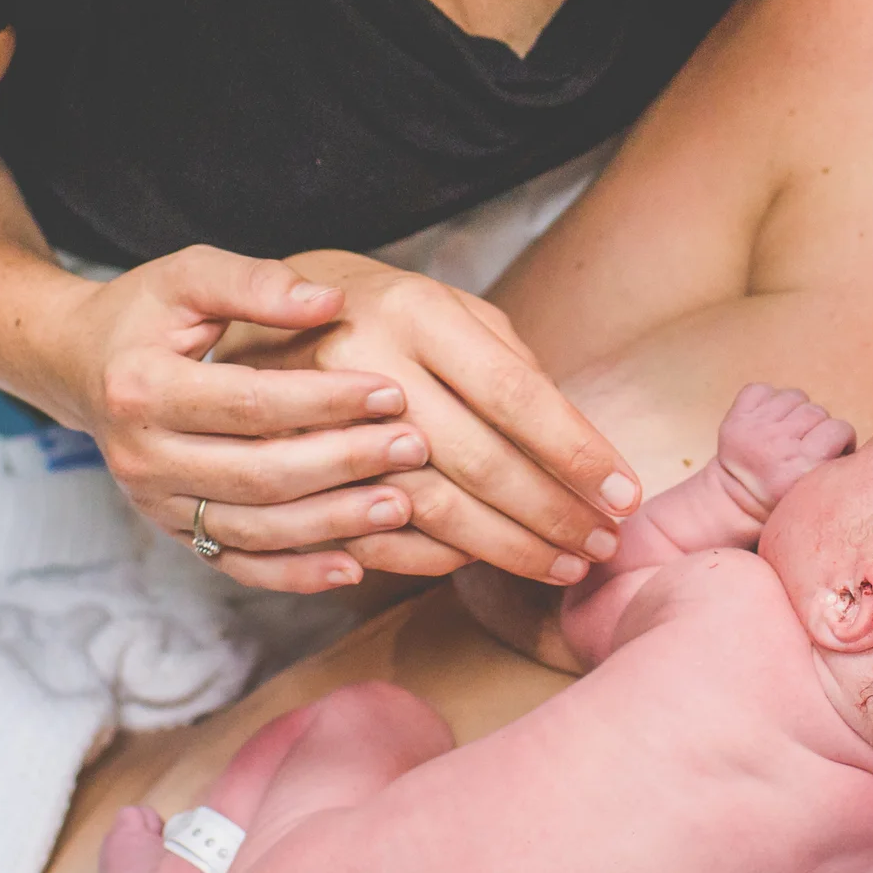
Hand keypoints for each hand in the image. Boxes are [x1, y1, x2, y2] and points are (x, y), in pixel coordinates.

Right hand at [43, 245, 439, 592]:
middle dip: (344, 463)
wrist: (80, 366)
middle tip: (413, 446)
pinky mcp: (172, 533)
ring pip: (255, 529)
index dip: (325, 401)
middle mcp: (142, 457)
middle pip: (258, 474)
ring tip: (403, 505)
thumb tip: (329, 301)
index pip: (249, 403)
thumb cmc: (144, 314)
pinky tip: (354, 566)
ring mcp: (155, 505)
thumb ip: (254, 283)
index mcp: (141, 388)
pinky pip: (239, 565)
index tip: (391, 391)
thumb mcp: (186, 276)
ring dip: (334, 523)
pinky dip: (296, 573)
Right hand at [222, 251, 638, 586]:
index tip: (625, 495)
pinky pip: (366, 535)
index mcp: (413, 310)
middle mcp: (364, 362)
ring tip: (559, 567)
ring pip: (426, 508)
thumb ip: (508, 361)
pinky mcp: (284, 471)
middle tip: (602, 546)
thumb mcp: (444, 305)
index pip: (513, 392)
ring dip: (502, 548)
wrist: (248, 314)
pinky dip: (428, 559)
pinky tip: (476, 564)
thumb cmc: (376, 309)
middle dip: (550, 512)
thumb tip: (580, 442)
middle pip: (475, 459)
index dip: (575, 451)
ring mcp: (317, 421)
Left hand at [715, 383, 855, 509]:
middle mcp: (777, 444)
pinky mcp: (736, 419)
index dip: (840, 439)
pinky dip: (768, 400)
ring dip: (795, 411)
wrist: (736, 503)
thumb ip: (840, 468)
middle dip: (817, 427)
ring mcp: (754, 429)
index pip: (839, 428)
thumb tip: (860, 444)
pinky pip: (761, 390)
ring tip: (789, 432)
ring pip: (794, 396)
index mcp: (802, 466)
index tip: (832, 450)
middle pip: (817, 411)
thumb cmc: (785, 499)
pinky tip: (769, 421)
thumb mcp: (820, 494)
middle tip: (808, 445)